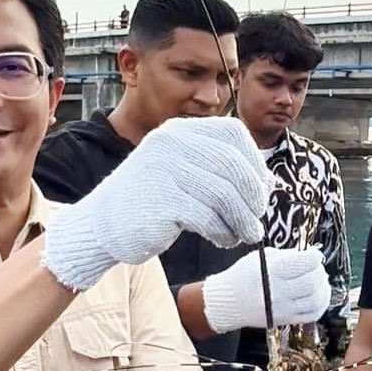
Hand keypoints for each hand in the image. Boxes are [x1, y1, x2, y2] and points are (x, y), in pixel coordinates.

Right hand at [43, 117, 273, 289]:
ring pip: (225, 194)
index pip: (234, 133)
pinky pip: (208, 217)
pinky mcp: (161, 201)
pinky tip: (224, 240)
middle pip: (234, 165)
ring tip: (246, 235)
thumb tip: (270, 183)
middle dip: (254, 197)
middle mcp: (172, 142)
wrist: (102, 224)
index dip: (255, 162)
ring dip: (243, 220)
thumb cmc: (153, 202)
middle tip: (257, 219)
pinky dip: (224, 232)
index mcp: (180, 131)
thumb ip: (221, 171)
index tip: (262, 190)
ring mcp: (164, 170)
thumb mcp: (185, 174)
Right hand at [203, 248, 331, 333]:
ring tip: (320, 281)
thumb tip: (309, 256)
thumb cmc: (244, 275)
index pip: (305, 262)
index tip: (314, 255)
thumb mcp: (262, 257)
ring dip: (323, 288)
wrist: (228, 302)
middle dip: (319, 272)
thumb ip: (287, 255)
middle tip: (317, 268)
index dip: (315, 257)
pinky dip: (321, 305)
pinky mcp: (285, 320)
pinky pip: (312, 315)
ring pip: (315, 300)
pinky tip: (318, 296)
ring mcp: (283, 308)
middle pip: (312, 282)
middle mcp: (278, 291)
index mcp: (272, 271)